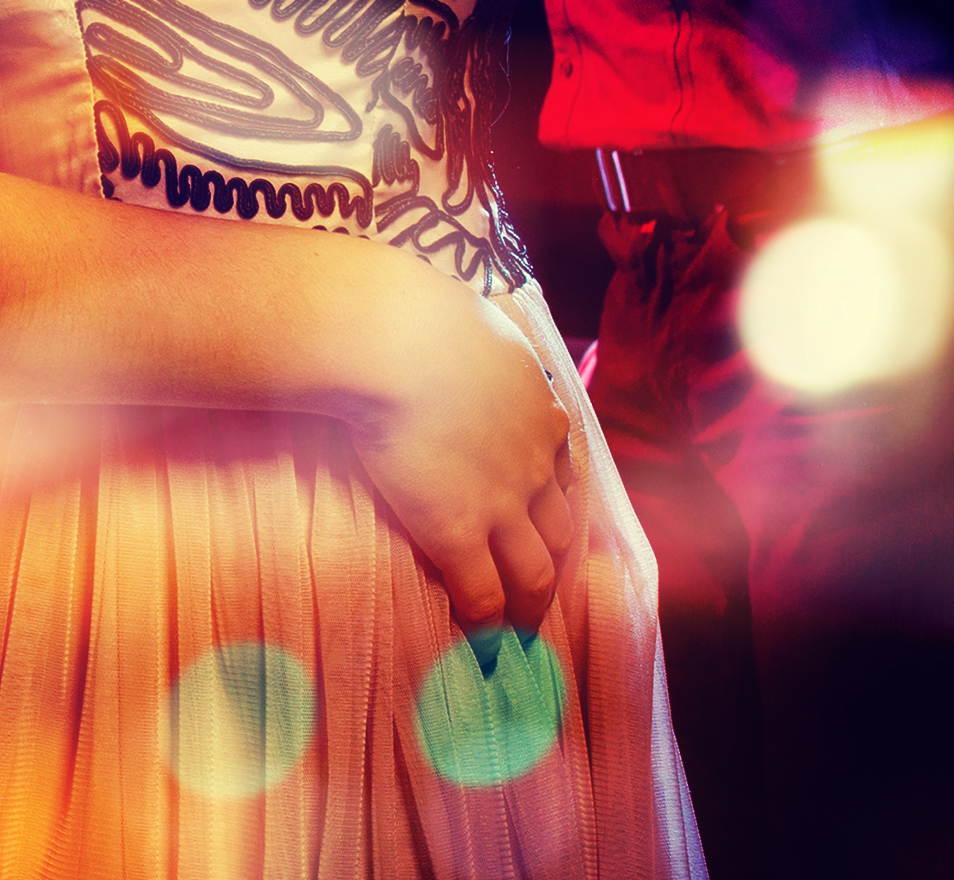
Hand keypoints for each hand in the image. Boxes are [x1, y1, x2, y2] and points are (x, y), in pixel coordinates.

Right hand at [337, 262, 581, 639]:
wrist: (393, 339)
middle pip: (559, 526)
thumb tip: (432, 317)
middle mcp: (533, 461)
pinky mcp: (458, 531)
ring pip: (534, 569)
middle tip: (543, 588)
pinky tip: (478, 643)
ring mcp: (501, 502)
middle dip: (554, 561)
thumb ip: (464, 335)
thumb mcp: (462, 313)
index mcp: (535, 406)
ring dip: (530, 605)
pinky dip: (485, 623)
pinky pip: (482, 593)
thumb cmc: (412, 310)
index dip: (552, 493)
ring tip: (520, 633)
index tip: (540, 511)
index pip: (559, 463)